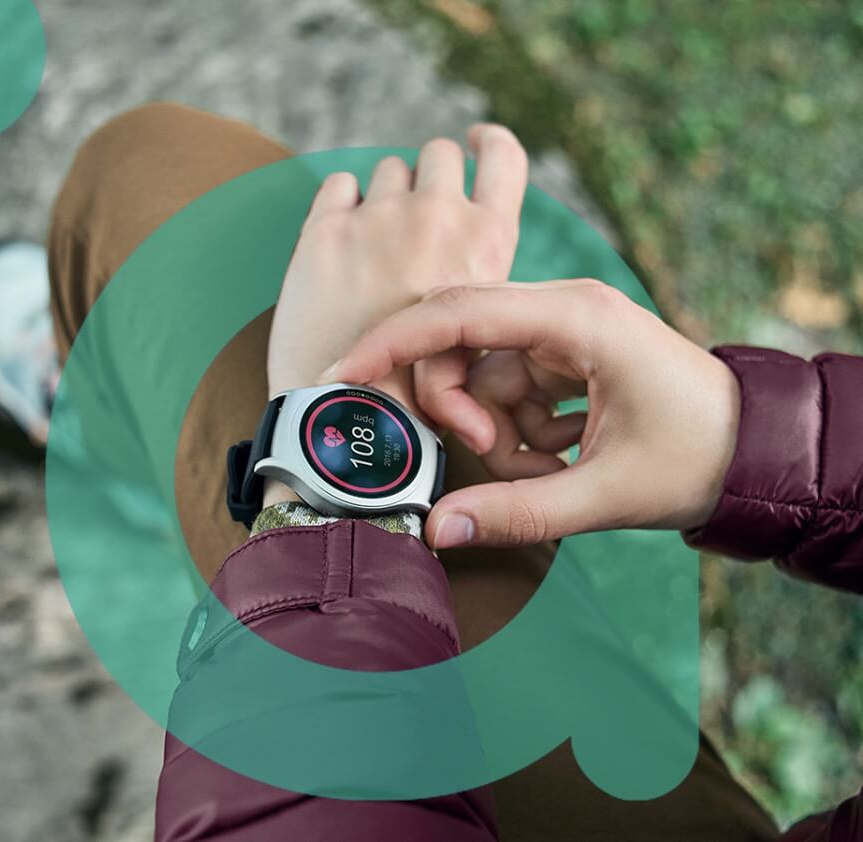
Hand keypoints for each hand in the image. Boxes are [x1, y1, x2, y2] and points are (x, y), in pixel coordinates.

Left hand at [266, 123, 528, 413]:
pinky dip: (341, 205)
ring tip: (376, 249)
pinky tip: (342, 245)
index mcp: (487, 244)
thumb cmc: (421, 398)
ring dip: (386, 196)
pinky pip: (338, 186)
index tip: (477, 139)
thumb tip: (482, 296)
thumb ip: (478, 295)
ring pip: (388, 169)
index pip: (505, 157)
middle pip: (440, 153)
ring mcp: (379, 219)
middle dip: (430, 177)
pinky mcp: (324, 232)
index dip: (490, 142)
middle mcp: (438, 217)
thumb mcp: (478, 345)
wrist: (352, 421)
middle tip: (416, 218)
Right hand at [317, 281, 740, 547]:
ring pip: (480, 372)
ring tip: (549, 467)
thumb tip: (437, 531)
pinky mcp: (562, 355)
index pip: (458, 313)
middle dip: (460, 407)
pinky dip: (517, 430)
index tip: (344, 374)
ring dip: (497, 429)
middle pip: (459, 341)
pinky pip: (506, 386)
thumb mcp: (606, 495)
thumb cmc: (698, 458)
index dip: (392, 342)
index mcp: (577, 319)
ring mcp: (562, 331)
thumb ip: (518, 513)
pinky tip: (559, 456)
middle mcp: (563, 311)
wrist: (752, 450)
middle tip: (495, 456)